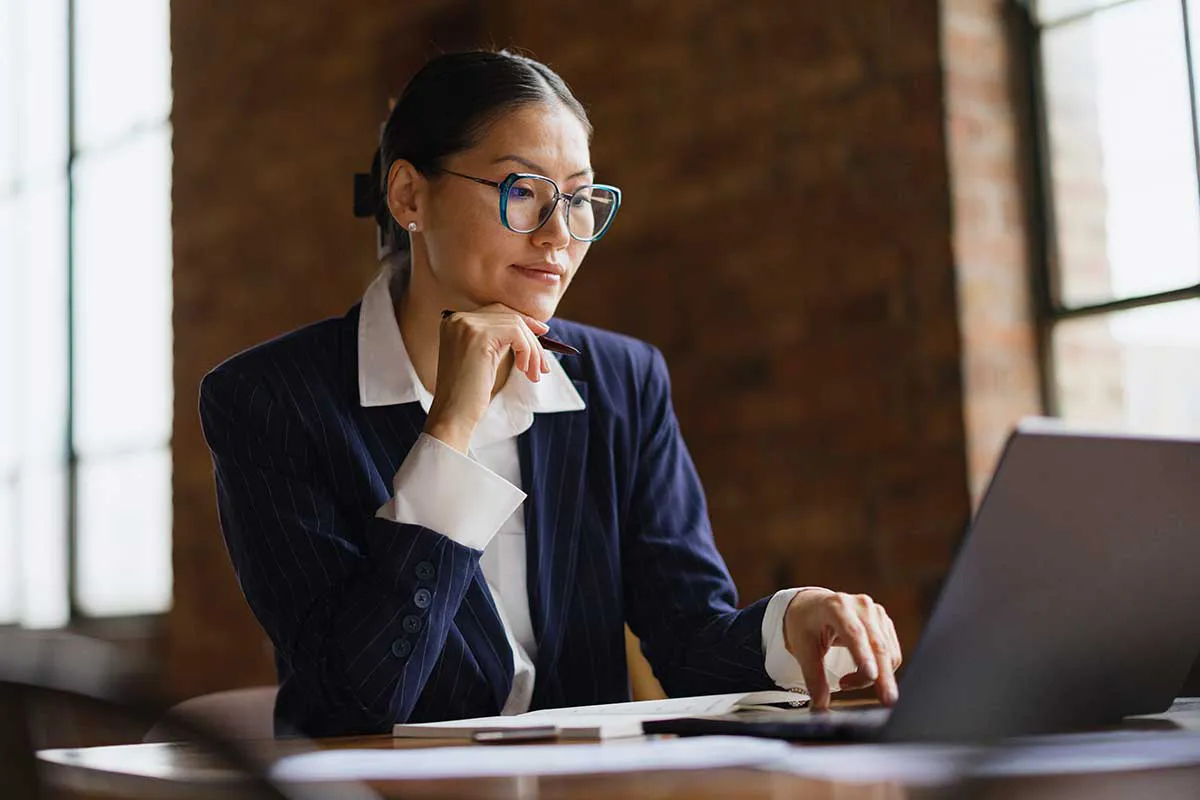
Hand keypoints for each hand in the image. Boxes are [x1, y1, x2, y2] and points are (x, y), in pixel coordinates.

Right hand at [424, 305, 551, 452]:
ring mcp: (467, 325)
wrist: (453, 415)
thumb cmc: (468, 394)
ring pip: (516, 325)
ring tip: (534, 373)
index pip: (497, 311)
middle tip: (543, 364)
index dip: (523, 321)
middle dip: (531, 339)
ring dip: (532, 350)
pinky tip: (524, 369)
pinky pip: (517, 334)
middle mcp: (458, 319)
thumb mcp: (484, 358)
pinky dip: (528, 351)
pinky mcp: (479, 336)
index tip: (541, 333)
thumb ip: (499, 340)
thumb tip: (533, 328)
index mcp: (455, 322)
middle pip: (509, 316)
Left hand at [782, 588, 901, 711]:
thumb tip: (820, 704)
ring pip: (888, 652)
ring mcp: (876, 613)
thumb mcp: (802, 647)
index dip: (863, 655)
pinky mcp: (885, 624)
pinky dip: (882, 670)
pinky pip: (891, 652)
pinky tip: (862, 674)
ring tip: (847, 683)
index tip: (871, 676)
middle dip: (884, 675)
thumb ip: (813, 676)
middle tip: (886, 700)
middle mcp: (861, 606)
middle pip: (877, 644)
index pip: (854, 633)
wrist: (812, 605)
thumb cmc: (805, 623)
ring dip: (877, 676)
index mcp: (837, 606)